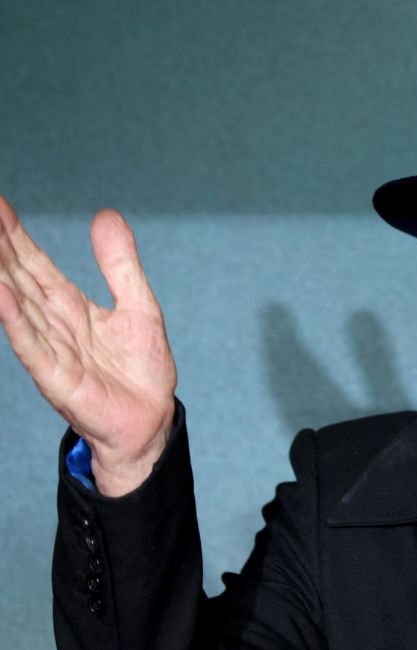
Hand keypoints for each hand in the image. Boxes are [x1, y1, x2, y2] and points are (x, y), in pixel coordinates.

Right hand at [0, 196, 176, 496]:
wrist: (152, 419)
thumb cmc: (141, 369)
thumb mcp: (138, 306)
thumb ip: (120, 265)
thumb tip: (106, 215)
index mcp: (69, 306)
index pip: (34, 264)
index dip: (14, 235)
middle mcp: (52, 324)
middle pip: (18, 278)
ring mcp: (51, 350)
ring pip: (18, 307)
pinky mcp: (58, 377)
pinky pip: (33, 346)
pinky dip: (16, 322)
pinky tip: (0, 296)